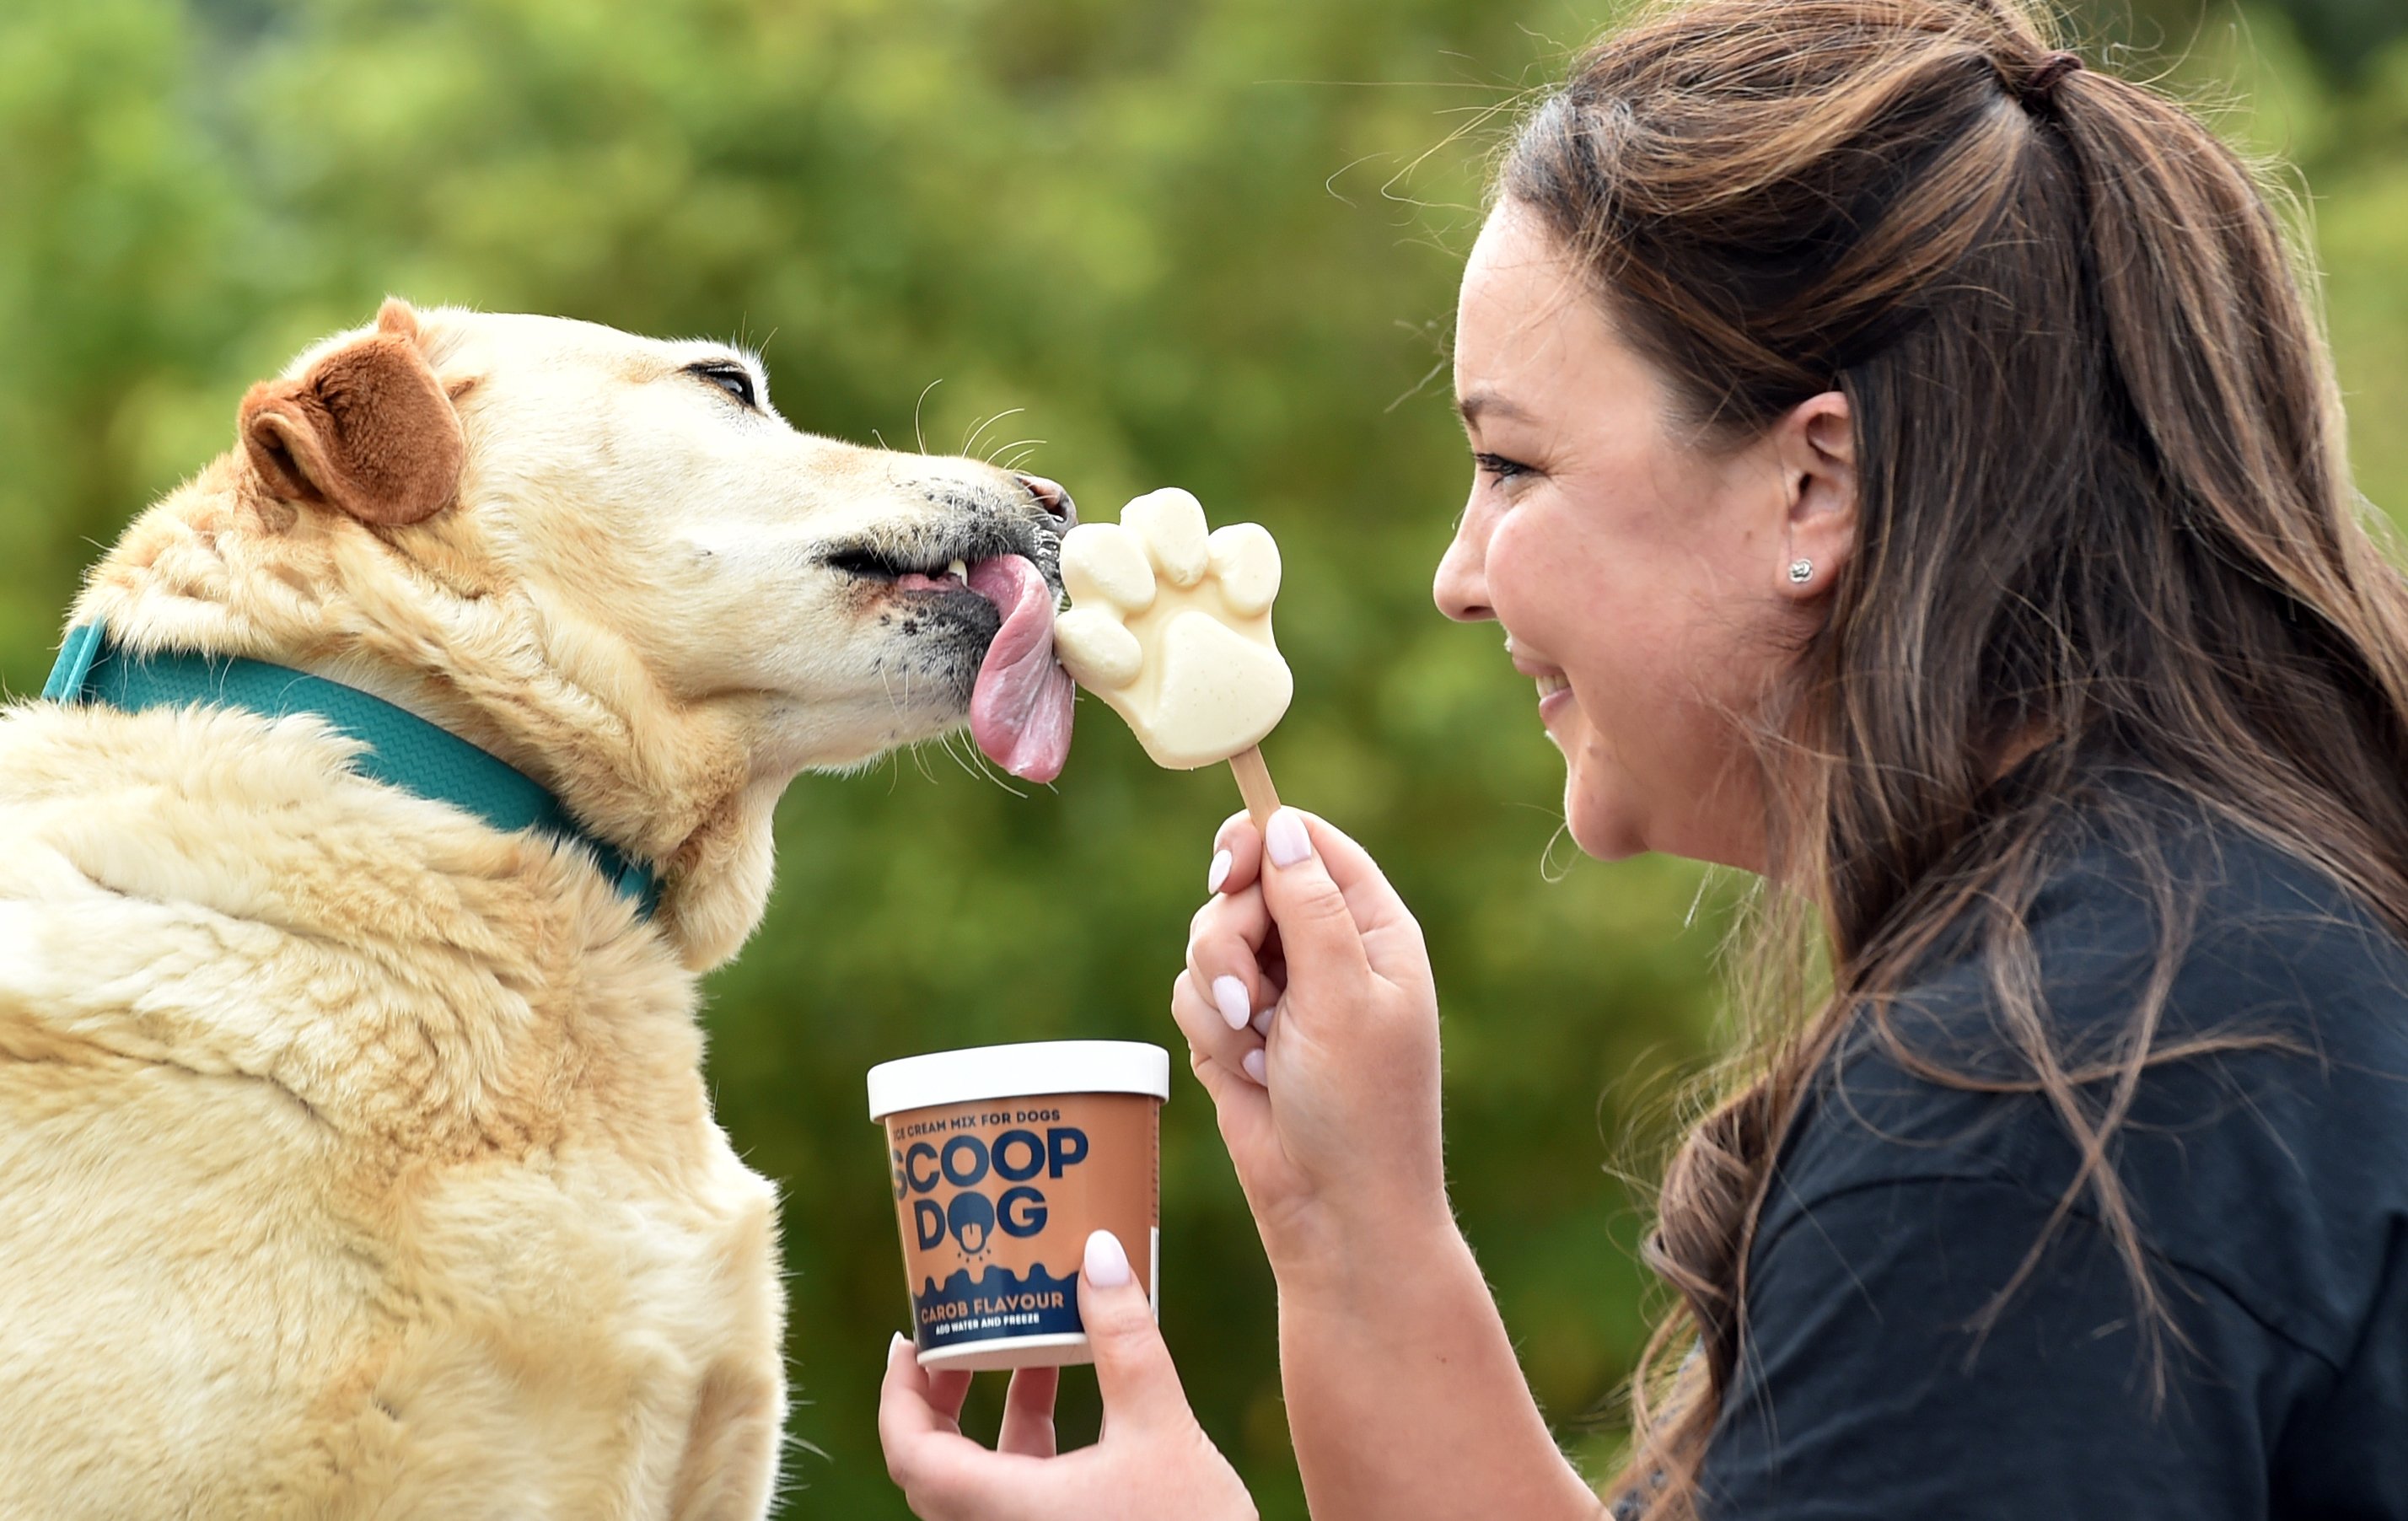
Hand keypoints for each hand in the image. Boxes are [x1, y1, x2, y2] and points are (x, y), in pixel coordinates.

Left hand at [878, 1230, 1256, 1520]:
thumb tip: (1099, 1251)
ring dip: (986, 1415)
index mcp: (1003, 1509)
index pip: (910, 1452)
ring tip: (1019, 1346)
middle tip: (958, 1337)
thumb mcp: (1161, 1426)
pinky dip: (1021, 1445)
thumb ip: (1125, 1337)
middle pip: (932, 1465)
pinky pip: (1013, 1495)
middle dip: (938, 1396)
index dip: (898, 1393)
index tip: (911, 1338)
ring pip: (975, 1481)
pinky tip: (1062, 1397)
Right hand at [1174, 807, 1449, 1273]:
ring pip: (1204, 941)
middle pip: (1241, 887)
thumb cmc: (1359, 1106)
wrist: (1333, 1208)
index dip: (1260, 845)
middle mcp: (1323, 949)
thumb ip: (1309, 906)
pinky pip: (1189, 993)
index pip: (1307, 844)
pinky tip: (1247, 1074)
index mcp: (1371, 928)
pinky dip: (1208, 1033)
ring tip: (1258, 1051)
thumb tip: (1281, 826)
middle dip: (1228, 941)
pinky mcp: (1234, 1028)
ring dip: (1217, 998)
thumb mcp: (1343, 996)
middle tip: (1250, 998)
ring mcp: (1276, 989)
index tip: (1226, 873)